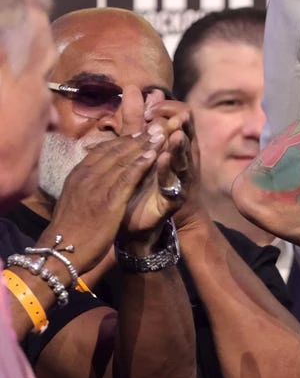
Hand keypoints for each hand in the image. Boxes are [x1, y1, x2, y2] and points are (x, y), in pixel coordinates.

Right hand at [44, 133, 165, 270]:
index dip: (123, 140)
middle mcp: (85, 176)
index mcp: (78, 175)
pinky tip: (154, 155)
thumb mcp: (73, 200)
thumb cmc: (70, 230)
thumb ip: (83, 185)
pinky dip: (141, 164)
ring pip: (122, 160)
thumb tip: (91, 176)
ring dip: (144, 146)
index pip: (102, 151)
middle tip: (156, 126)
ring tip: (160, 134)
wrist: (60, 251)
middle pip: (114, 151)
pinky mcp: (107, 201)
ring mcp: (96, 187)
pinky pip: (127, 178)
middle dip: (137, 137)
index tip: (139, 132)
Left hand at [121, 100, 194, 240]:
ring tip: (175, 135)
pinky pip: (172, 183)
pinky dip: (167, 170)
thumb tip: (133, 88)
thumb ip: (135, 119)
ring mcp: (179, 179)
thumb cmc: (141, 178)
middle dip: (183, 127)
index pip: (181, 120)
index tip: (154, 106)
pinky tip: (162, 158)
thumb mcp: (136, 144)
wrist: (137, 219)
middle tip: (178, 116)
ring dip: (179, 147)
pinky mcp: (173, 198)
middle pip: (187, 138)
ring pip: (183, 160)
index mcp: (173, 145)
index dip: (171, 110)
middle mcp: (180, 160)